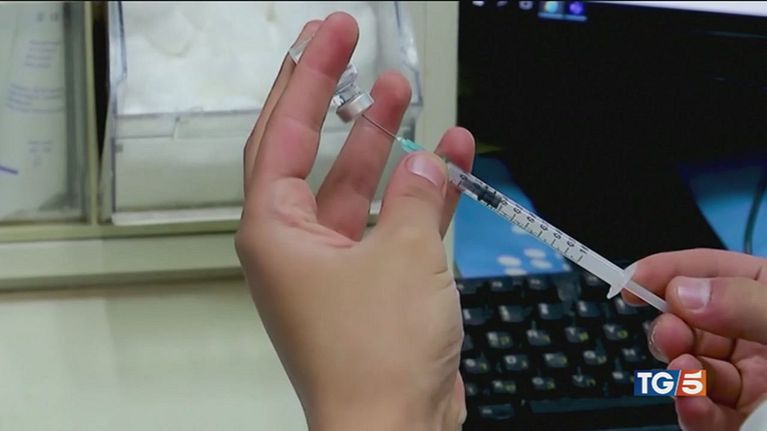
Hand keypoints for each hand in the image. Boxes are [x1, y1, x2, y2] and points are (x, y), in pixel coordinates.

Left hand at [235, 13, 474, 430]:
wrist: (395, 429)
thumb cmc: (371, 363)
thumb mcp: (401, 257)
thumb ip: (415, 198)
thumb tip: (426, 163)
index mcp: (275, 232)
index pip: (284, 132)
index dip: (307, 76)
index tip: (327, 34)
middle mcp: (298, 244)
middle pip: (316, 150)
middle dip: (340, 99)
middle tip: (358, 50)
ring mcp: (338, 261)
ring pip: (360, 183)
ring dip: (387, 143)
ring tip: (406, 92)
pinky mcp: (374, 281)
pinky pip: (395, 220)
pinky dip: (421, 192)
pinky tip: (449, 157)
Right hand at [624, 249, 766, 430]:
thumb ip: (745, 303)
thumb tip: (683, 294)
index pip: (711, 272)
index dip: (667, 271)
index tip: (630, 280)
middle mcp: (756, 338)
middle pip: (691, 323)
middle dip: (669, 327)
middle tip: (669, 335)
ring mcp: (750, 382)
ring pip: (690, 370)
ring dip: (678, 370)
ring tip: (683, 373)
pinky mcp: (742, 421)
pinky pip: (703, 415)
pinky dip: (691, 410)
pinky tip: (692, 402)